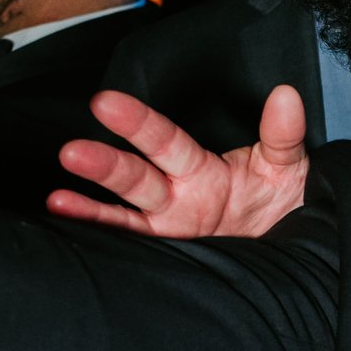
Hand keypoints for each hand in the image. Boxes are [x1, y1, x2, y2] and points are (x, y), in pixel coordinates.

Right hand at [50, 83, 310, 239]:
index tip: (106, 103)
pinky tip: (67, 225)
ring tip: (58, 198)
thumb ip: (282, 133)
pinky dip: (100, 236)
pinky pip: (132, 246)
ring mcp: (169, 227)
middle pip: (135, 176)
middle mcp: (176, 195)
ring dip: (91, 205)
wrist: (292, 252)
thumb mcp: (287, 165)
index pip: (163, 140)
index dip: (137, 123)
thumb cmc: (283, 202)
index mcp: (199, 168)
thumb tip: (287, 96)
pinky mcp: (170, 255)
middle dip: (105, 164)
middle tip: (73, 150)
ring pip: (126, 212)